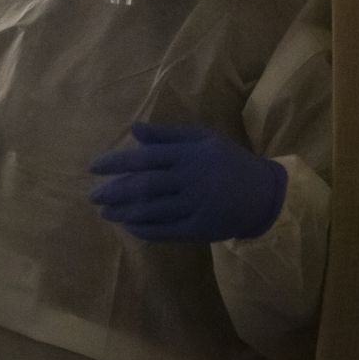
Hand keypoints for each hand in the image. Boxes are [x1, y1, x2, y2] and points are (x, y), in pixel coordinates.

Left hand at [89, 123, 286, 241]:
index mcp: (189, 155)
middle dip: (114, 190)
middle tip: (92, 196)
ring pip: (153, 209)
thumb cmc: (228, 162)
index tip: (94, 168)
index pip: (145, 157)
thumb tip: (134, 128)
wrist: (266, 193)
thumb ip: (167, 135)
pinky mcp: (201, 229)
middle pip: (145, 185)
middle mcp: (191, 179)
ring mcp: (196, 206)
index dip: (117, 162)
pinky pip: (167, 231)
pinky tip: (129, 227)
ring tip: (105, 212)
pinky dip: (145, 230)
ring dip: (124, 212)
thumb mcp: (202, 139)